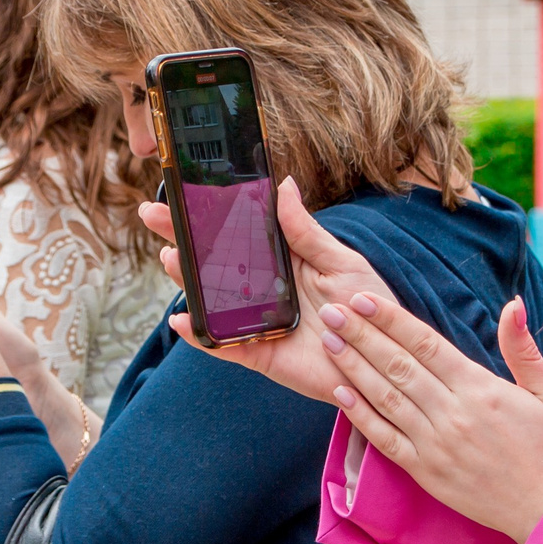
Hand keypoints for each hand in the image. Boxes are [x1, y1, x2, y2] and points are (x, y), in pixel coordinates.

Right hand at [147, 178, 400, 404]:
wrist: (389, 357)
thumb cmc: (371, 307)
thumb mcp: (342, 261)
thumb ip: (307, 231)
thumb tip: (283, 186)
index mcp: (281, 262)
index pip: (236, 233)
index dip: (206, 215)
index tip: (180, 193)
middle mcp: (262, 291)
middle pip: (212, 263)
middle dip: (182, 239)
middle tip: (153, 215)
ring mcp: (257, 323)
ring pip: (212, 301)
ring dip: (187, 281)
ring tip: (171, 257)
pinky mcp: (262, 355)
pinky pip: (226, 346)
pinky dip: (202, 336)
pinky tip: (183, 320)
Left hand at [317, 290, 542, 541]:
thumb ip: (522, 348)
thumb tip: (512, 304)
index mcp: (481, 389)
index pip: (426, 344)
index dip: (391, 319)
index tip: (364, 298)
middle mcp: (452, 414)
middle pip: (397, 365)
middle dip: (361, 335)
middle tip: (331, 310)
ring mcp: (435, 445)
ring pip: (386, 398)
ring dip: (354, 367)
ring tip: (329, 342)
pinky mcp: (426, 473)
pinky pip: (385, 439)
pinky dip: (360, 416)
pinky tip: (340, 393)